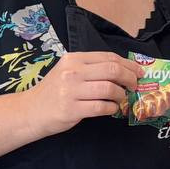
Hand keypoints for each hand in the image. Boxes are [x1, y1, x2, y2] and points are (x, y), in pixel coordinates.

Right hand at [21, 51, 141, 137]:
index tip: (139, 72)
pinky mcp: (72, 109)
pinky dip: (112, 108)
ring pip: (109, 89)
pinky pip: (102, 107)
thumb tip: (125, 70)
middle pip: (112, 70)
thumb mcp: (69, 71)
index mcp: (74, 59)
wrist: (30, 111)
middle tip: (134, 86)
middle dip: (130, 78)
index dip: (129, 65)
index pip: (109, 58)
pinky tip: (112, 108)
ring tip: (121, 98)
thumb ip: (92, 68)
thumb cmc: (54, 91)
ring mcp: (71, 91)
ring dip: (121, 95)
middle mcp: (73, 72)